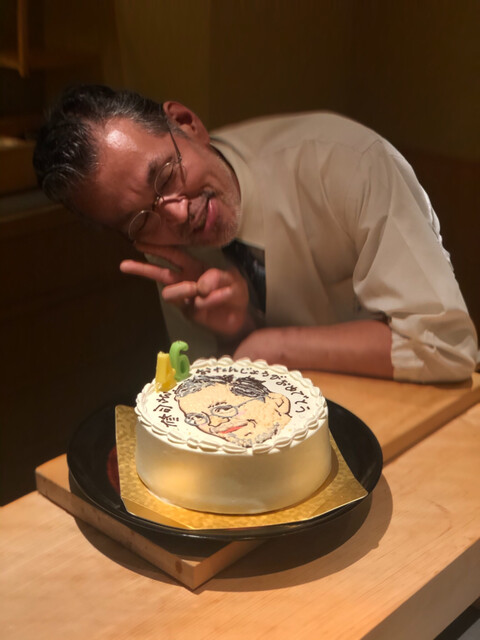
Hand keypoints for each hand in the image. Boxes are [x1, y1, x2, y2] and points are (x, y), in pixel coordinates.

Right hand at [120, 243, 250, 336]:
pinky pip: (193, 304)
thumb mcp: (232, 278)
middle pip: (159, 273)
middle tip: (124, 265)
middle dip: (142, 269)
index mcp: (193, 267)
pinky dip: (209, 299)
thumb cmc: (235, 292)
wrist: (242, 317)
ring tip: (199, 289)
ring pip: (169, 292)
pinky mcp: (191, 313)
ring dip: (184, 288)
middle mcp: (186, 280)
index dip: (157, 248)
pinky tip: (222, 296)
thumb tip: (199, 286)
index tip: (139, 242)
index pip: (172, 255)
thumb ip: (217, 276)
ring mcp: (186, 298)